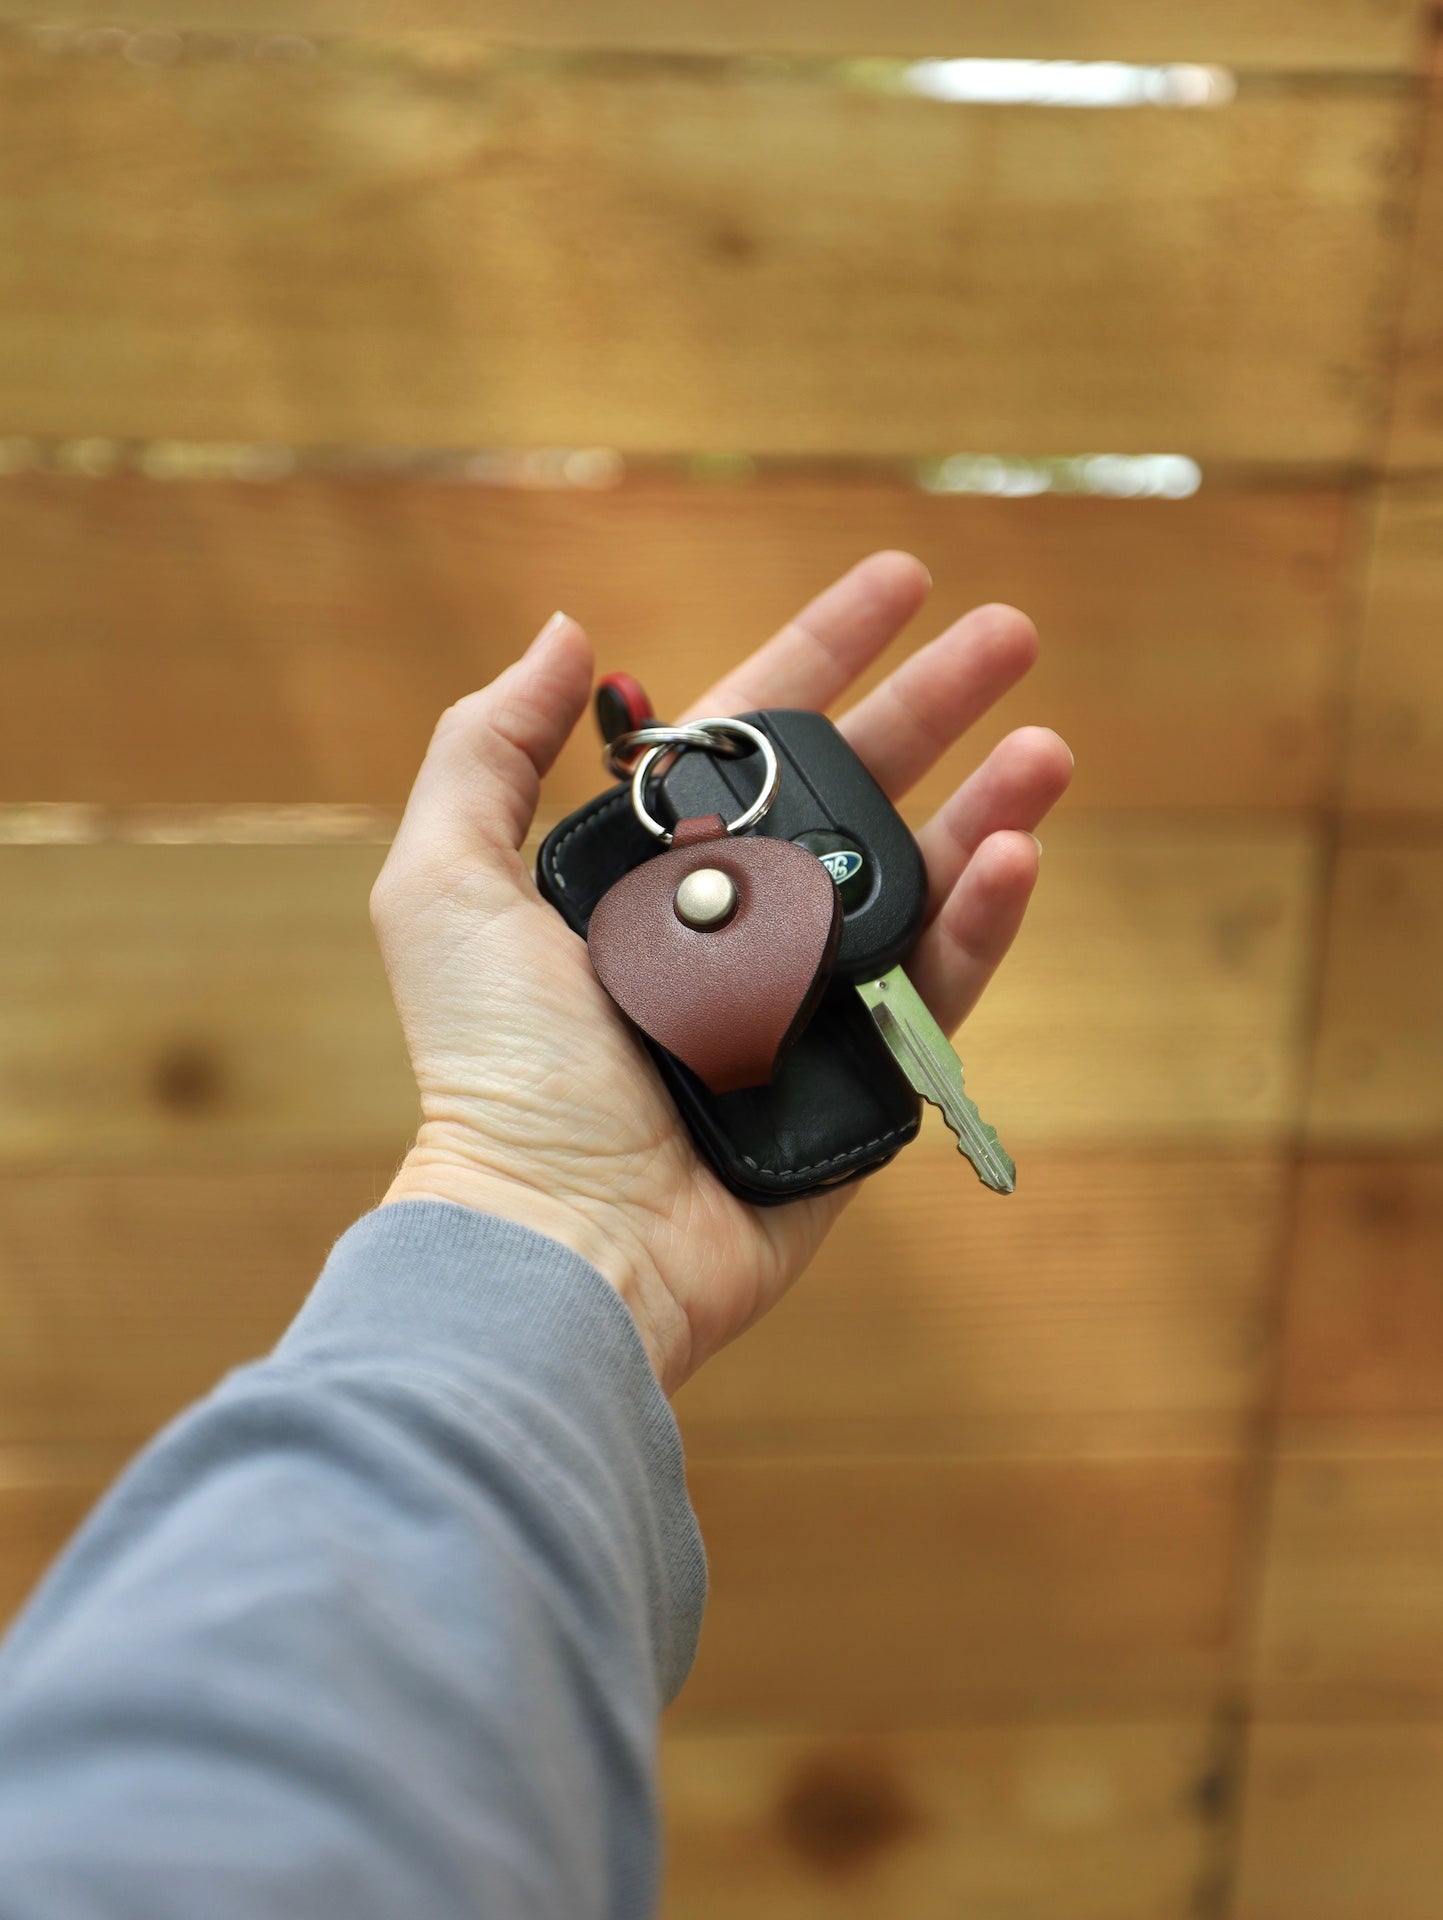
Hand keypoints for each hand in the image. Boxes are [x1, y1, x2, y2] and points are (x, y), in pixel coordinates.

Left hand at [372, 554, 1071, 1393]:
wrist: (561, 1227)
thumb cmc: (493, 1064)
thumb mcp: (443, 885)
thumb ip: (485, 751)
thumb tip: (570, 634)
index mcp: (652, 867)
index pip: (752, 736)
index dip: (823, 649)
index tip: (902, 579)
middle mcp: (738, 921)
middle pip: (855, 788)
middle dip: (934, 705)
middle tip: (1011, 635)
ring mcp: (807, 998)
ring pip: (913, 880)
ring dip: (986, 805)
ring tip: (1046, 747)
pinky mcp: (863, 1076)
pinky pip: (937, 988)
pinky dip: (980, 922)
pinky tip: (1015, 855)